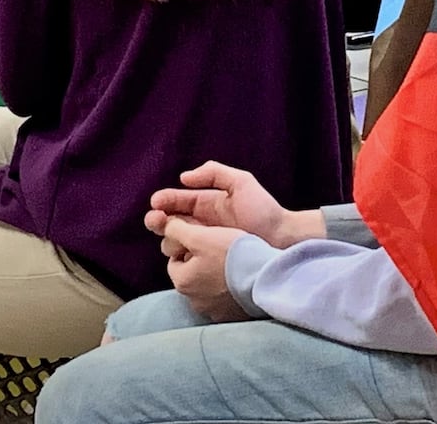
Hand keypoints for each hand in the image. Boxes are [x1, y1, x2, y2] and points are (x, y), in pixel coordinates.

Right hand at [145, 163, 321, 246]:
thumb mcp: (241, 183)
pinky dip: (179, 255)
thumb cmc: (263, 211)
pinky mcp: (209, 263)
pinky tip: (177, 253)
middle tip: (154, 220)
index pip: (178, 201)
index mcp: (206, 204)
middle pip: (170, 222)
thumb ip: (215, 173)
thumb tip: (183, 178)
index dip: (164, 201)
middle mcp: (201, 224)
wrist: (282, 240)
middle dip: (158, 220)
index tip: (156, 202)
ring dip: (167, 237)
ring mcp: (204, 244)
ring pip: (175, 241)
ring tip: (167, 235)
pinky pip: (188, 259)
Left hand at [161, 219, 248, 322]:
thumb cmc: (232, 256)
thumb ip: (178, 230)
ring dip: (215, 277)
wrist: (265, 280)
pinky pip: (224, 299)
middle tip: (219, 248)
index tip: (205, 239)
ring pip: (207, 288)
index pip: (174, 260)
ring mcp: (213, 311)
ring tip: (233, 263)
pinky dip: (229, 289)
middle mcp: (193, 301)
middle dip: (201, 262)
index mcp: (182, 281)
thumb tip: (167, 228)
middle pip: (191, 275)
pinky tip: (241, 278)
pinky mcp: (231, 316)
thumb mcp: (201, 236)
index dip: (187, 246)